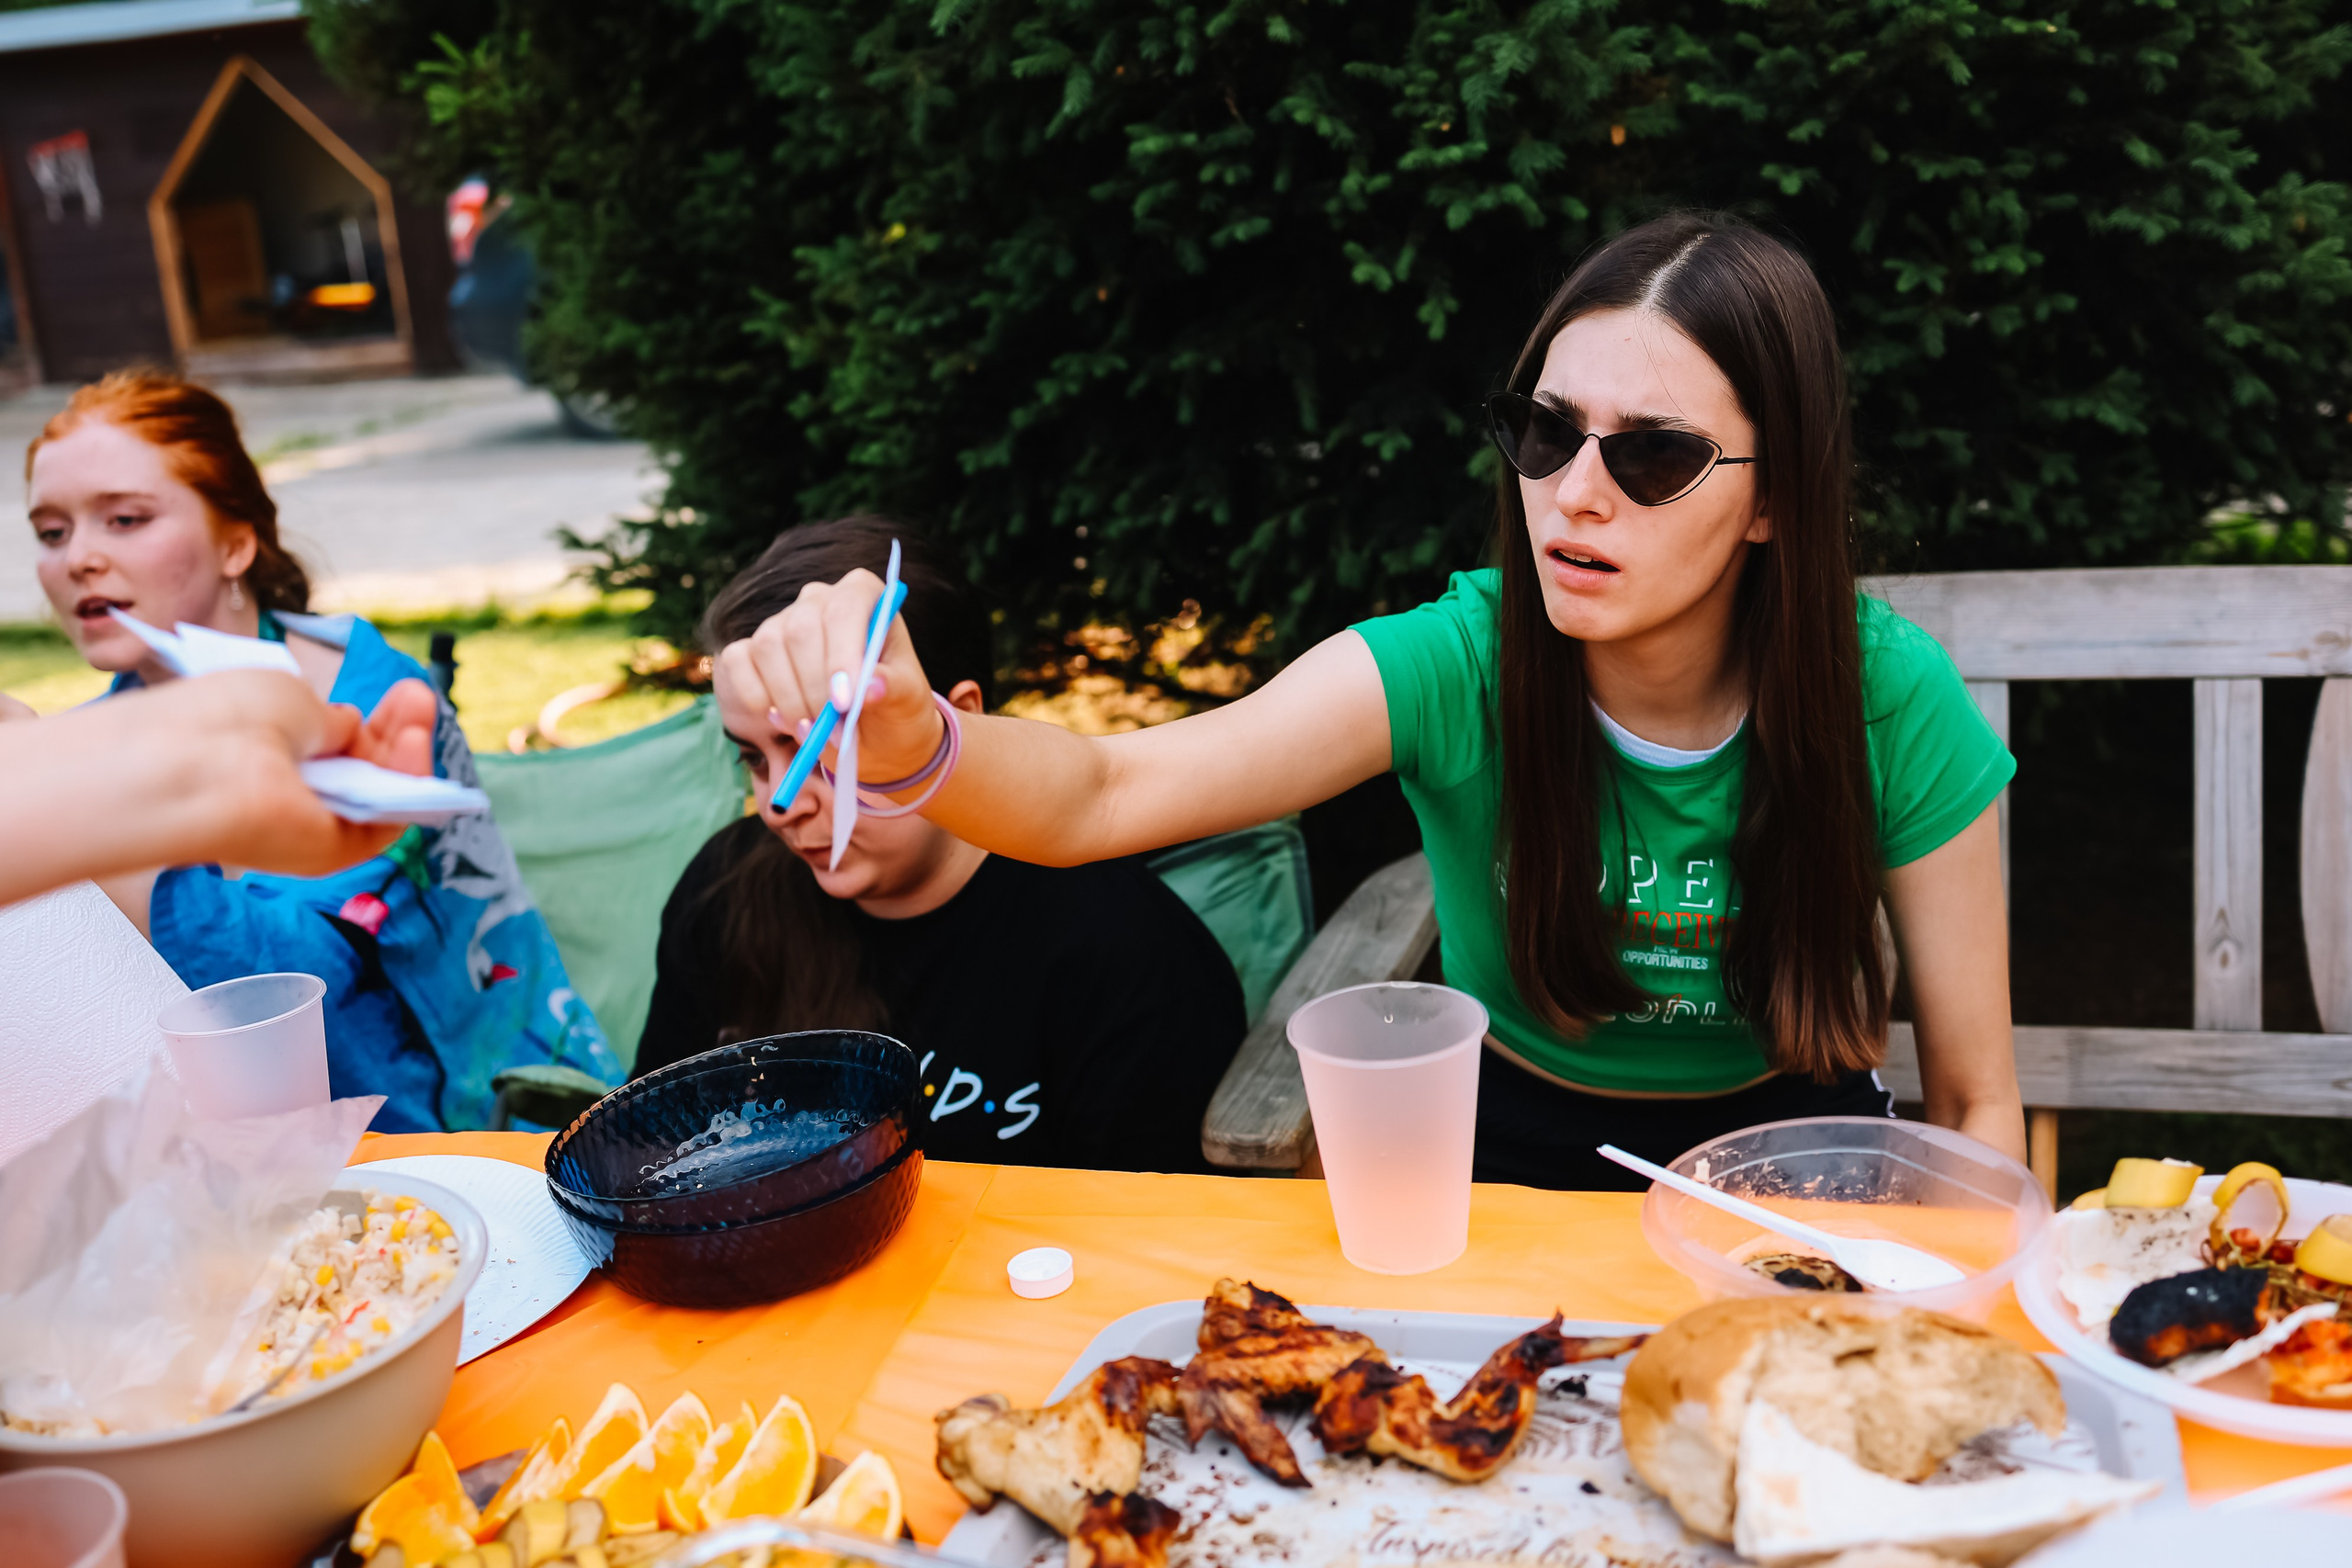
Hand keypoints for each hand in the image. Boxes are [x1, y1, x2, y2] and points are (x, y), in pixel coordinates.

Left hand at [0, 671, 443, 906]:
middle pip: (363, 771)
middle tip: (418, 694)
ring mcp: (309, 827)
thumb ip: (329, 720)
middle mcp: (289, 794)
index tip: (396, 691)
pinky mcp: (329, 854)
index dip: (370, 720)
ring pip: (380, 796)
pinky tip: (416, 740)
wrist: (192, 767)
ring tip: (420, 707)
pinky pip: (385, 823)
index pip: (333, 746)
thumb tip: (347, 730)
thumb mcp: (290, 697)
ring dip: (409, 750)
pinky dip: (410, 783)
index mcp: (270, 756)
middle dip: (398, 729)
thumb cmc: (227, 719)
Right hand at [713, 567, 944, 782]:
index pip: (845, 610)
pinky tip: (780, 718)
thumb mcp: (907, 700)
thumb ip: (893, 688)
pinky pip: (738, 660)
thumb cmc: (894, 705)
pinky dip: (754, 693)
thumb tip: (871, 687)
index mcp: (863, 595)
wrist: (873, 731)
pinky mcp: (754, 648)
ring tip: (816, 732)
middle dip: (815, 689)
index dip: (841, 656)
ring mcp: (782, 621)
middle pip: (801, 629)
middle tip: (835, 732)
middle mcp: (819, 598)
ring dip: (789, 699)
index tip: (845, 702)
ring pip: (768, 646)